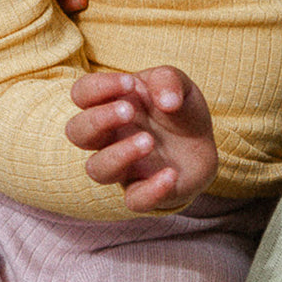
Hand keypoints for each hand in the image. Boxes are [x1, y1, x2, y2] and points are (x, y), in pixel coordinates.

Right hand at [65, 66, 217, 212]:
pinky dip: (151, 190)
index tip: (130, 83)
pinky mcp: (146, 191)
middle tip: (130, 111)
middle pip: (77, 133)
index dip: (98, 88)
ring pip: (98, 169)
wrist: (204, 145)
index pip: (81, 94)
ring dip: (119, 154)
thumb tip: (166, 101)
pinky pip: (135, 201)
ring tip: (149, 140)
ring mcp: (125, 168)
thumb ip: (169, 81)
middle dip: (99, 120)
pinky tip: (171, 174)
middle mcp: (108, 138)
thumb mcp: (179, 86)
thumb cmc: (180, 111)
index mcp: (107, 105)